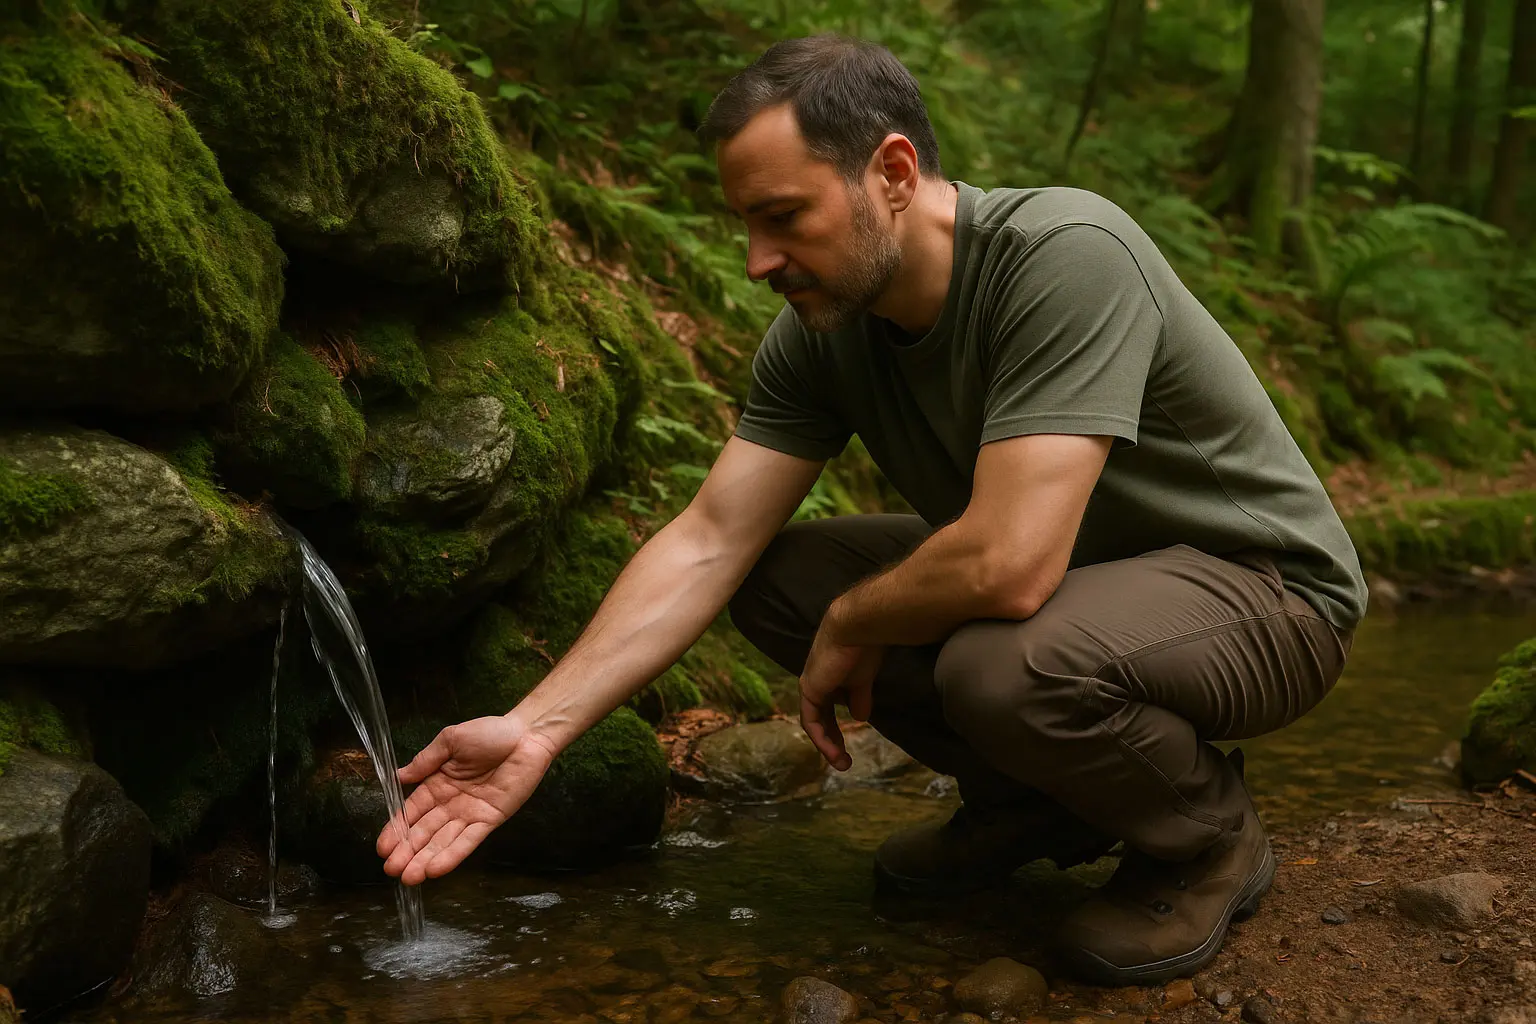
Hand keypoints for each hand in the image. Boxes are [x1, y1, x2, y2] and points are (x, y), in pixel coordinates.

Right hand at [376, 714, 557, 884]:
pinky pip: (469, 840)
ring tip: (409, 877)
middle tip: (391, 870)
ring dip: (425, 859)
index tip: (382, 848)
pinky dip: (453, 855)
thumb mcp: (451, 740)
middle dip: (407, 851)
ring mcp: (469, 814)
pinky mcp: (490, 821)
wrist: (527, 736)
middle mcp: (450, 803)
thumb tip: (398, 776)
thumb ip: (426, 761)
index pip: (412, 811)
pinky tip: (435, 869)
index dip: (397, 830)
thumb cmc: (490, 733)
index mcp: (437, 784)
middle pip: (424, 831)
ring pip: (443, 841)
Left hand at [799, 620, 883, 771]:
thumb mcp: (864, 679)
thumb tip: (860, 717)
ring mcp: (810, 685)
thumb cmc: (864, 647)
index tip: (852, 738)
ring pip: (815, 722)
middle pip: (821, 717)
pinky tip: (834, 752)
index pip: (830, 705)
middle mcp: (817, 681)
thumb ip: (860, 697)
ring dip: (828, 745)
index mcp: (830, 676)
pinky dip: (822, 739)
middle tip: (845, 760)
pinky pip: (812, 721)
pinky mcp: (809, 690)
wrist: (856, 628)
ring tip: (843, 763)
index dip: (839, 724)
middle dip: (833, 739)